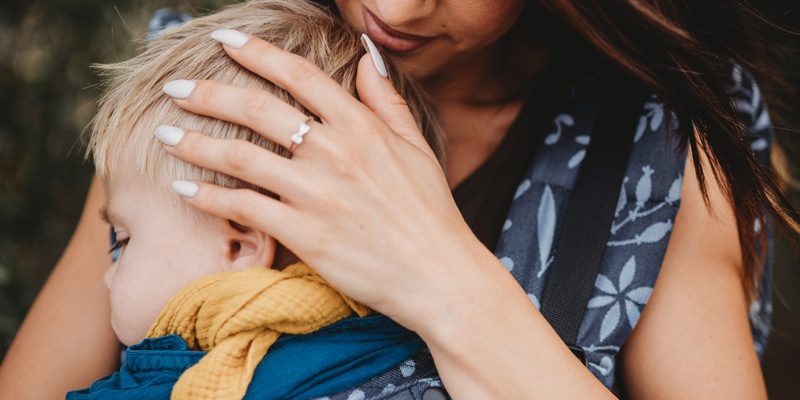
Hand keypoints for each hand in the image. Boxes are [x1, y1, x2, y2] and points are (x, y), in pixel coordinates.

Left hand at [158, 32, 493, 333]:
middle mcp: (335, 152)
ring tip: (163, 133)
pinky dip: (208, 197)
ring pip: (240, 156)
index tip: (225, 40)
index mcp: (362, 127)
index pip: (299, 76)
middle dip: (207, 91)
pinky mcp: (304, 234)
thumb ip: (386, 99)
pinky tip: (184, 190)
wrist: (438, 274)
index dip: (257, 52)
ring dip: (194, 142)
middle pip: (257, 108)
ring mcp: (317, 194)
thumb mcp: (416, 146)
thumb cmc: (429, 211)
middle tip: (174, 87)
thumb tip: (366, 56)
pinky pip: (244, 208)